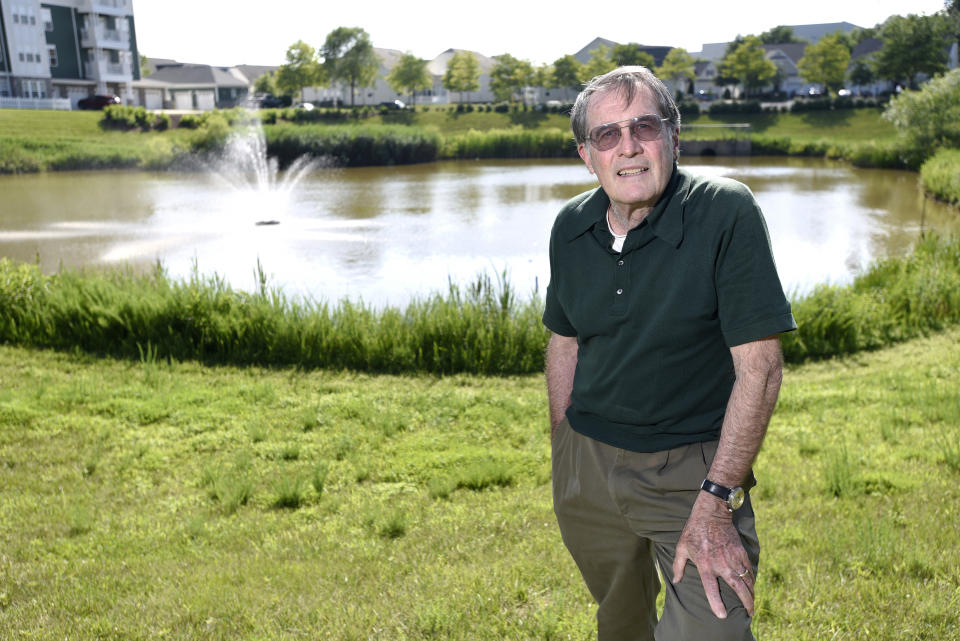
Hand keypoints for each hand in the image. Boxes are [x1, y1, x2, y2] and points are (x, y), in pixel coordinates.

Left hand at [671, 493, 754, 618]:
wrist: (711, 513)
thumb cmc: (693, 531)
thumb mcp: (681, 547)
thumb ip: (677, 566)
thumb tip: (675, 581)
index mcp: (705, 565)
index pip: (711, 589)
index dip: (716, 603)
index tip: (722, 615)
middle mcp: (721, 564)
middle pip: (738, 588)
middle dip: (746, 603)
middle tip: (749, 613)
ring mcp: (733, 558)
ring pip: (747, 580)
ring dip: (751, 593)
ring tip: (752, 604)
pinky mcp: (740, 551)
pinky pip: (749, 569)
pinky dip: (752, 579)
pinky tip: (751, 586)